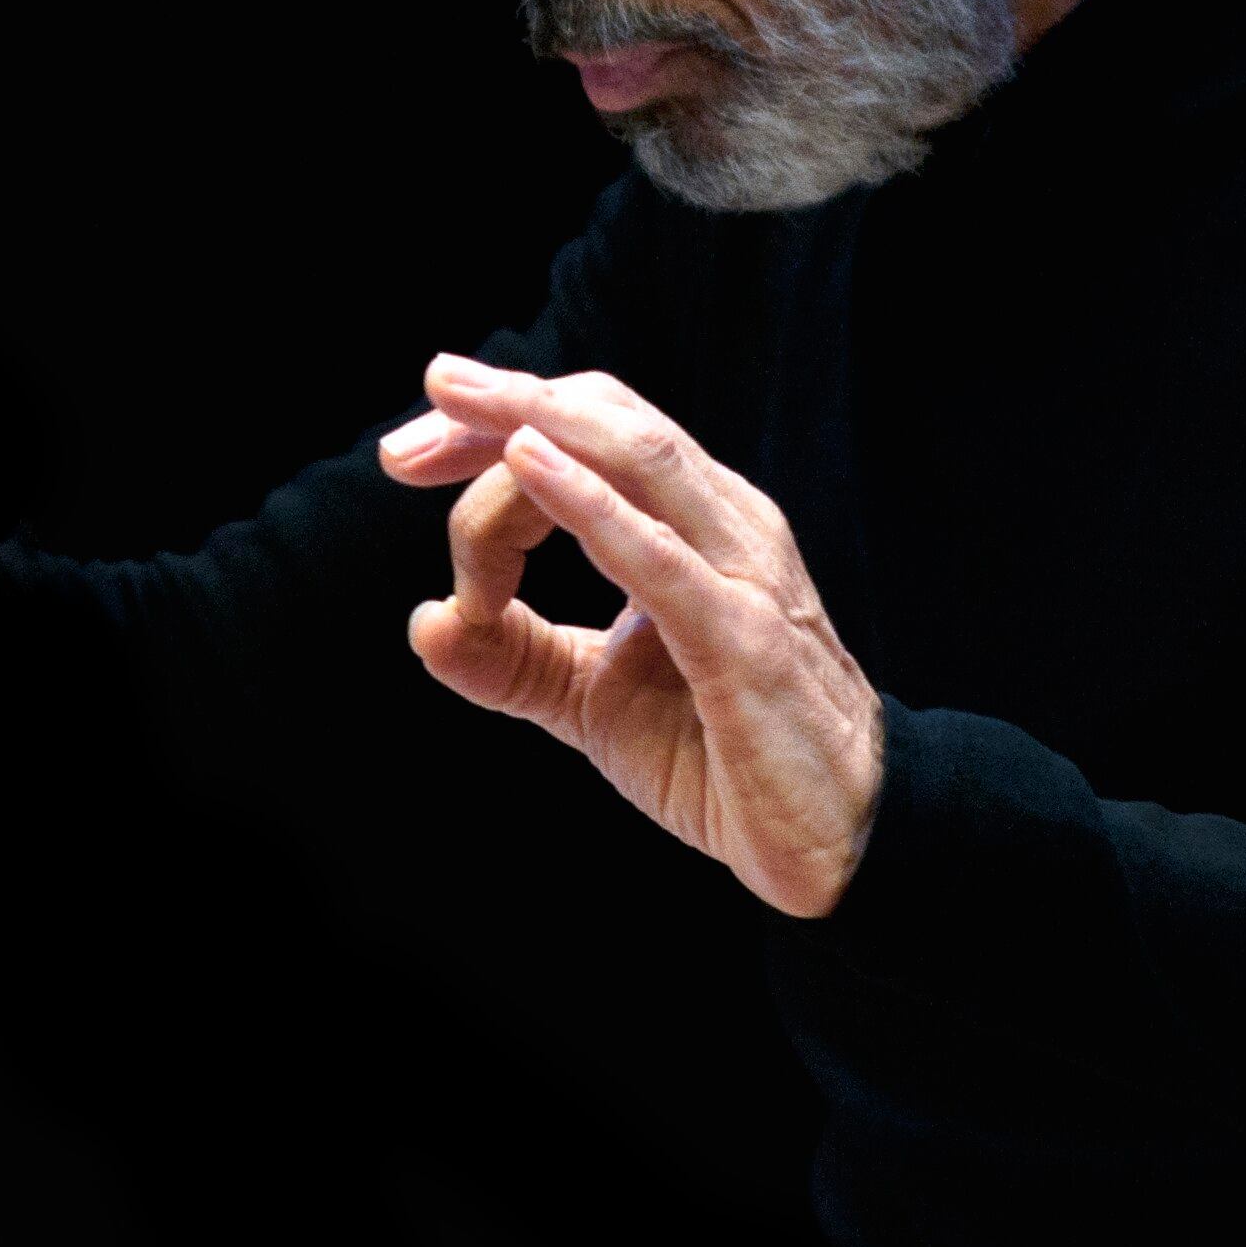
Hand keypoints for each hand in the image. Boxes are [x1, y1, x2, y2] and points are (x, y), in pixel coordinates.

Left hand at [378, 356, 883, 915]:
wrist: (841, 840)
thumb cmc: (726, 753)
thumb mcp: (595, 698)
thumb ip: (514, 656)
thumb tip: (424, 623)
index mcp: (694, 522)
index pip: (591, 432)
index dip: (497, 426)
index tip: (409, 456)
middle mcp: (723, 524)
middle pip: (607, 421)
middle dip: (500, 408)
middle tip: (405, 442)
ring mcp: (741, 573)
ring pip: (638, 458)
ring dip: (535, 423)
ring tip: (458, 406)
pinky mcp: (743, 640)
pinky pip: (658, 556)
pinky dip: (591, 504)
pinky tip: (530, 469)